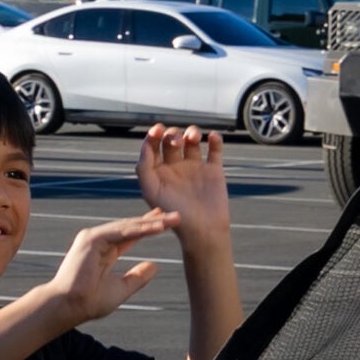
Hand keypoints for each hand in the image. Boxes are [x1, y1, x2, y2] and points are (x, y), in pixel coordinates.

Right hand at [44, 210, 173, 324]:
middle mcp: (98, 241)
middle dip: (153, 221)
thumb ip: (137, 277)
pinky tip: (157, 227)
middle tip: (176, 215)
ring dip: (151, 223)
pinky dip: (139, 228)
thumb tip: (154, 266)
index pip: (130, 235)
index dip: (147, 227)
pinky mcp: (91, 239)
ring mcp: (93, 238)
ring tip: (172, 219)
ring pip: (128, 227)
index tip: (165, 221)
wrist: (69, 308)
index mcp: (104, 251)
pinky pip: (120, 231)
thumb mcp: (121, 289)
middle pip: (131, 227)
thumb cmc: (89, 302)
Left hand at [137, 125, 229, 242]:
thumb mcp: (152, 191)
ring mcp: (196, 167)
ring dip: (192, 133)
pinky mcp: (214, 170)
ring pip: (193, 140)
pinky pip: (215, 149)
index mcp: (159, 171)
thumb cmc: (174, 214)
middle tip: (176, 143)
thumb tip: (146, 145)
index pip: (154, 146)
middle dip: (173, 135)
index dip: (154, 134)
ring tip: (194, 138)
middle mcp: (176, 166)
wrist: (203, 230)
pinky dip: (215, 140)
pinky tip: (212, 138)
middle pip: (173, 139)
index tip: (157, 129)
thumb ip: (144, 168)